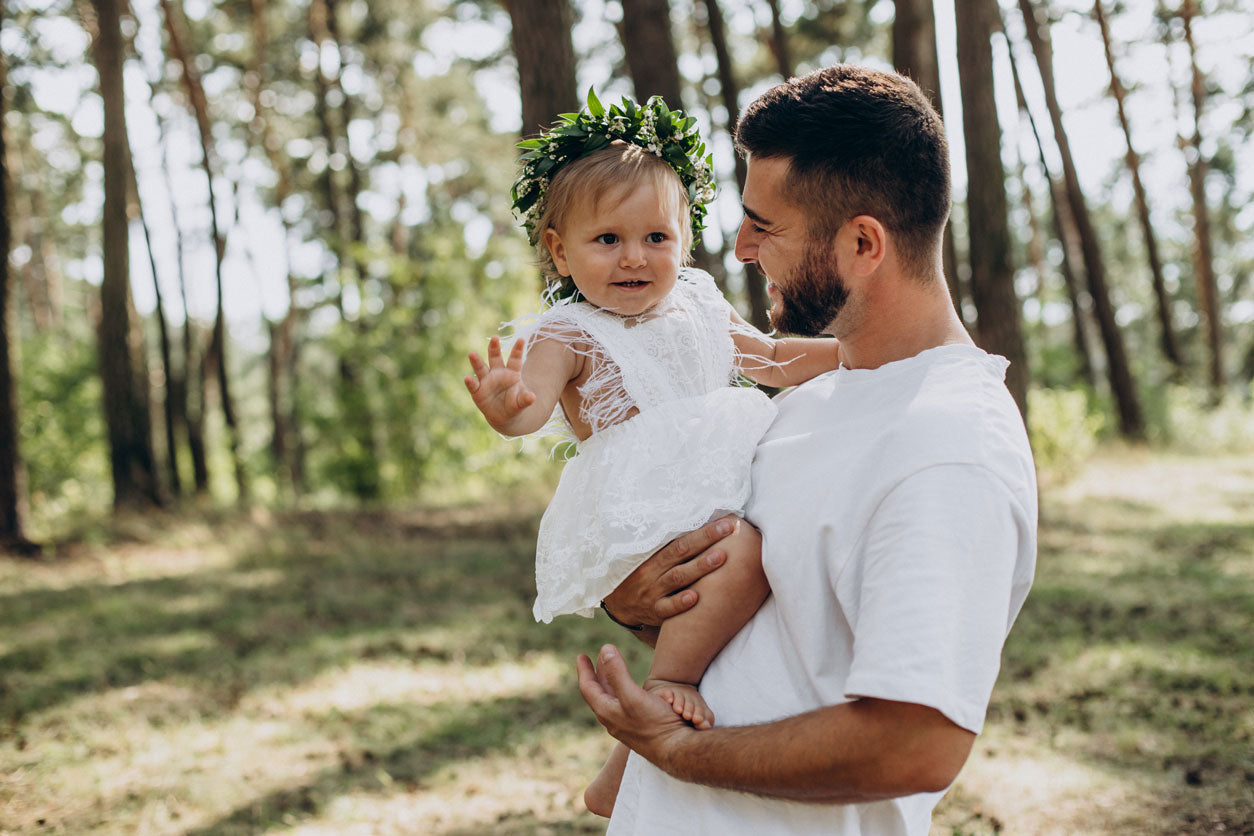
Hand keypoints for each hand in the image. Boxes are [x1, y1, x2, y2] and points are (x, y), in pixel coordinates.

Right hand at [464, 336, 536, 431]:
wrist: (503, 416)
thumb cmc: (514, 404)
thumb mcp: (521, 403)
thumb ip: (525, 399)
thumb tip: (532, 397)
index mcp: (511, 372)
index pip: (515, 359)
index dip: (518, 349)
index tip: (522, 339)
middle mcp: (497, 373)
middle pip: (495, 357)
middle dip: (494, 348)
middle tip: (495, 338)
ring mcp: (486, 381)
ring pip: (481, 368)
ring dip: (476, 361)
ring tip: (472, 353)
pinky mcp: (477, 390)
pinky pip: (473, 385)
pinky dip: (470, 382)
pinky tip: (468, 378)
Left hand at [577, 645, 694, 767]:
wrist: (676, 749)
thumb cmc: (656, 724)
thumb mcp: (633, 695)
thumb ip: (618, 673)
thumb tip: (605, 649)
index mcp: (607, 711)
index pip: (588, 687)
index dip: (584, 670)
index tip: (581, 655)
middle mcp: (613, 719)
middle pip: (599, 692)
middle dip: (597, 673)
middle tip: (596, 658)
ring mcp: (625, 724)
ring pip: (612, 698)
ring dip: (610, 680)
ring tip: (611, 667)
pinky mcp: (638, 727)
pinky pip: (623, 703)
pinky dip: (622, 689)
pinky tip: (630, 689)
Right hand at [602, 516, 751, 627]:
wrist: (619, 604)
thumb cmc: (642, 576)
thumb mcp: (650, 558)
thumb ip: (673, 548)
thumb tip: (706, 528)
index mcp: (653, 554)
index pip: (680, 539)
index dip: (703, 531)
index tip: (725, 523)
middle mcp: (653, 570)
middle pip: (680, 552)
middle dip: (706, 540)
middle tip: (729, 530)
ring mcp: (653, 591)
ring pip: (677, 578)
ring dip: (699, 567)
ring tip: (721, 557)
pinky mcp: (654, 611)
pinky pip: (667, 608)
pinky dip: (680, 603)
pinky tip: (695, 598)